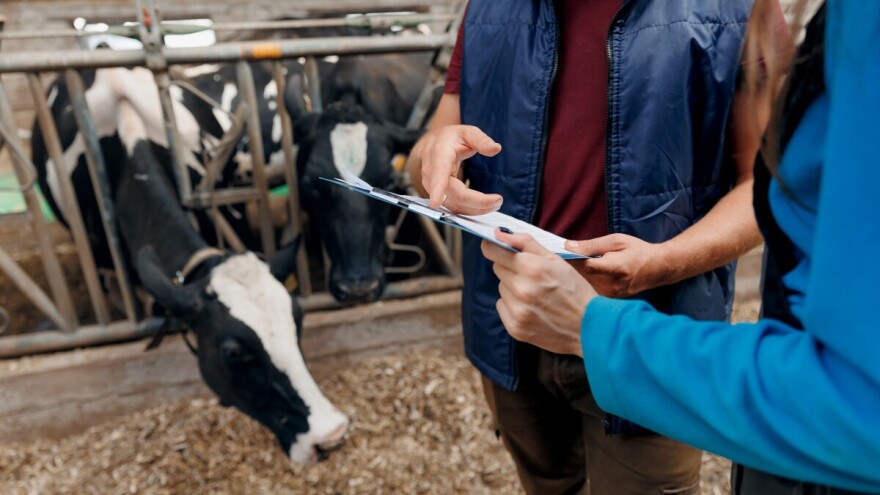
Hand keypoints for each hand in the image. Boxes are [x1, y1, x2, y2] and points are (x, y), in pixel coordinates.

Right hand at [411, 125, 502, 213]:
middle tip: (499, 200)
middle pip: (455, 195)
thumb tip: (496, 148)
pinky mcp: (439, 196)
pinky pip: (455, 207)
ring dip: (476, 209)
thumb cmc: (452, 138)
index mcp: (439, 155)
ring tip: (495, 203)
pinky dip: (471, 209)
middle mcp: (432, 174)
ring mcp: (433, 188)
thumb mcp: (467, 132)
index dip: (437, 188)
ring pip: (455, 206)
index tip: (435, 202)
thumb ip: (481, 140)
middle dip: (478, 202)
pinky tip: (484, 205)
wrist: (434, 145)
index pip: (438, 173)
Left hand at [481, 230, 597, 356]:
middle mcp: (522, 289)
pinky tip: (532, 308)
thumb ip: (525, 243)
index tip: (496, 248)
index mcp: (532, 268)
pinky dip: (513, 306)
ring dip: (513, 288)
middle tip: (532, 276)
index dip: (494, 248)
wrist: (590, 327)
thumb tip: (499, 233)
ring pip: (501, 288)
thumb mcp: (556, 260)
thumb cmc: (575, 290)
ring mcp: (517, 310)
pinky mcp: (515, 327)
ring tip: (536, 295)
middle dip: (511, 268)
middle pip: (498, 269)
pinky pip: (502, 306)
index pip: (494, 251)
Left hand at [565, 234, 675, 297]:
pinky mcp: (607, 300)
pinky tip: (575, 274)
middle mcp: (612, 285)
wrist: (658, 269)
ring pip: (581, 285)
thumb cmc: (638, 251)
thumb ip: (592, 245)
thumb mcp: (616, 241)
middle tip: (552, 257)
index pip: (586, 266)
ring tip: (564, 265)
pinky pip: (587, 290)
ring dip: (571, 276)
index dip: (569, 259)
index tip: (555, 252)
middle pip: (579, 277)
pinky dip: (579, 282)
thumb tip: (568, 246)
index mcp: (616, 268)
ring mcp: (610, 296)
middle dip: (566, 267)